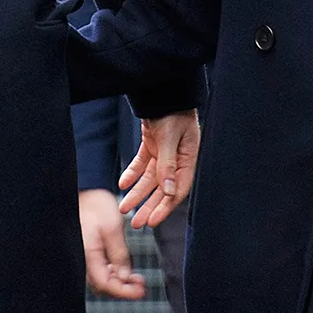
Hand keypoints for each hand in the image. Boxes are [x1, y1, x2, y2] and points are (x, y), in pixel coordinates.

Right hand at [79, 188, 145, 299]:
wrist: (86, 191)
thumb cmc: (96, 206)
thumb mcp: (113, 229)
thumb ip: (120, 255)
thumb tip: (125, 277)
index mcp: (88, 254)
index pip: (105, 284)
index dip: (124, 292)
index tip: (141, 291)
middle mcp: (84, 258)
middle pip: (102, 286)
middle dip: (123, 289)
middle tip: (142, 286)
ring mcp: (86, 255)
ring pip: (102, 278)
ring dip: (120, 281)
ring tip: (137, 278)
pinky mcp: (89, 251)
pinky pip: (100, 269)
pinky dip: (114, 272)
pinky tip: (125, 269)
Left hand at [119, 110, 199, 229]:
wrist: (163, 89)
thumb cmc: (172, 111)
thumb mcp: (169, 138)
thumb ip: (168, 165)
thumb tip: (168, 192)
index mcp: (189, 158)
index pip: (177, 190)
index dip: (164, 207)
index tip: (152, 222)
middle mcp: (178, 159)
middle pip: (162, 189)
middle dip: (149, 206)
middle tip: (137, 223)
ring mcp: (165, 152)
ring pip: (150, 179)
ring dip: (138, 193)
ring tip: (125, 208)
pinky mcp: (153, 144)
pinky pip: (142, 163)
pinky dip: (132, 173)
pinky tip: (123, 183)